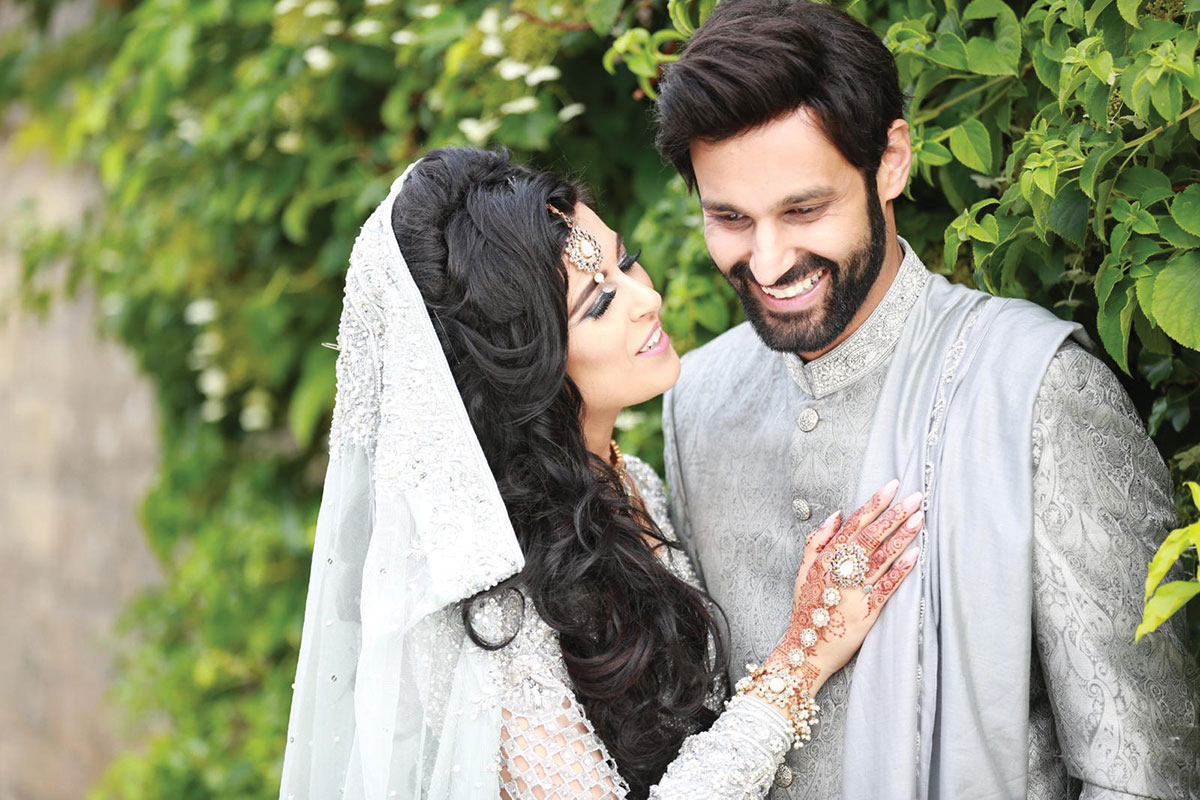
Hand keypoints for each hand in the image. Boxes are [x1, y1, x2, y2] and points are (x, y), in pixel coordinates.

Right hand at [765, 480, 922, 694]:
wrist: (805, 647)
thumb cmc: (806, 607)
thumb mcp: (803, 570)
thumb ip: (817, 540)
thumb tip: (838, 514)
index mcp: (826, 558)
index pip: (854, 523)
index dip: (874, 504)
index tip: (892, 486)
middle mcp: (840, 571)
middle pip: (870, 536)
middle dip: (894, 515)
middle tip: (916, 497)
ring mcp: (854, 591)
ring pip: (881, 558)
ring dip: (902, 537)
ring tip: (919, 519)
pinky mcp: (867, 612)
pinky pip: (886, 588)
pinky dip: (900, 571)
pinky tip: (914, 556)